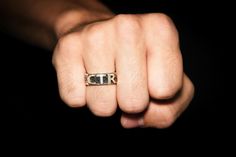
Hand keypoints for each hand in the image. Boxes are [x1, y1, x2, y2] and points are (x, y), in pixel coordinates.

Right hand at [52, 13, 193, 127]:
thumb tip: (133, 120)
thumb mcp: (168, 82)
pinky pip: (75, 100)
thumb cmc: (138, 61)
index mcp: (161, 30)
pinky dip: (82, 97)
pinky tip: (87, 75)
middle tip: (125, 82)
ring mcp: (95, 35)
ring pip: (102, 106)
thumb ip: (168, 110)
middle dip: (130, 103)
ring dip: (106, 102)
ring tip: (106, 78)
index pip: (167, 90)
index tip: (150, 79)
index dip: (158, 95)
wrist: (98, 36)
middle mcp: (128, 26)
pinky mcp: (67, 48)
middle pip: (134, 102)